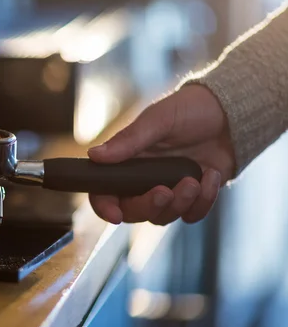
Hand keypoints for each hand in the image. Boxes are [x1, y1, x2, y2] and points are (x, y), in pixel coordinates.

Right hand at [87, 84, 234, 224]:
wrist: (231, 114)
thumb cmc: (189, 109)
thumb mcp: (158, 120)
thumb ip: (127, 140)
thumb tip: (94, 155)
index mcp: (127, 161)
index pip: (104, 191)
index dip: (104, 206)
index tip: (115, 215)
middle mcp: (142, 180)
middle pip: (133, 211)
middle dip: (149, 206)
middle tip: (165, 192)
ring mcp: (168, 190)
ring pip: (162, 217)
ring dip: (179, 203)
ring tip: (194, 180)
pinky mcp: (193, 198)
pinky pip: (191, 215)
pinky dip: (204, 201)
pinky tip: (211, 175)